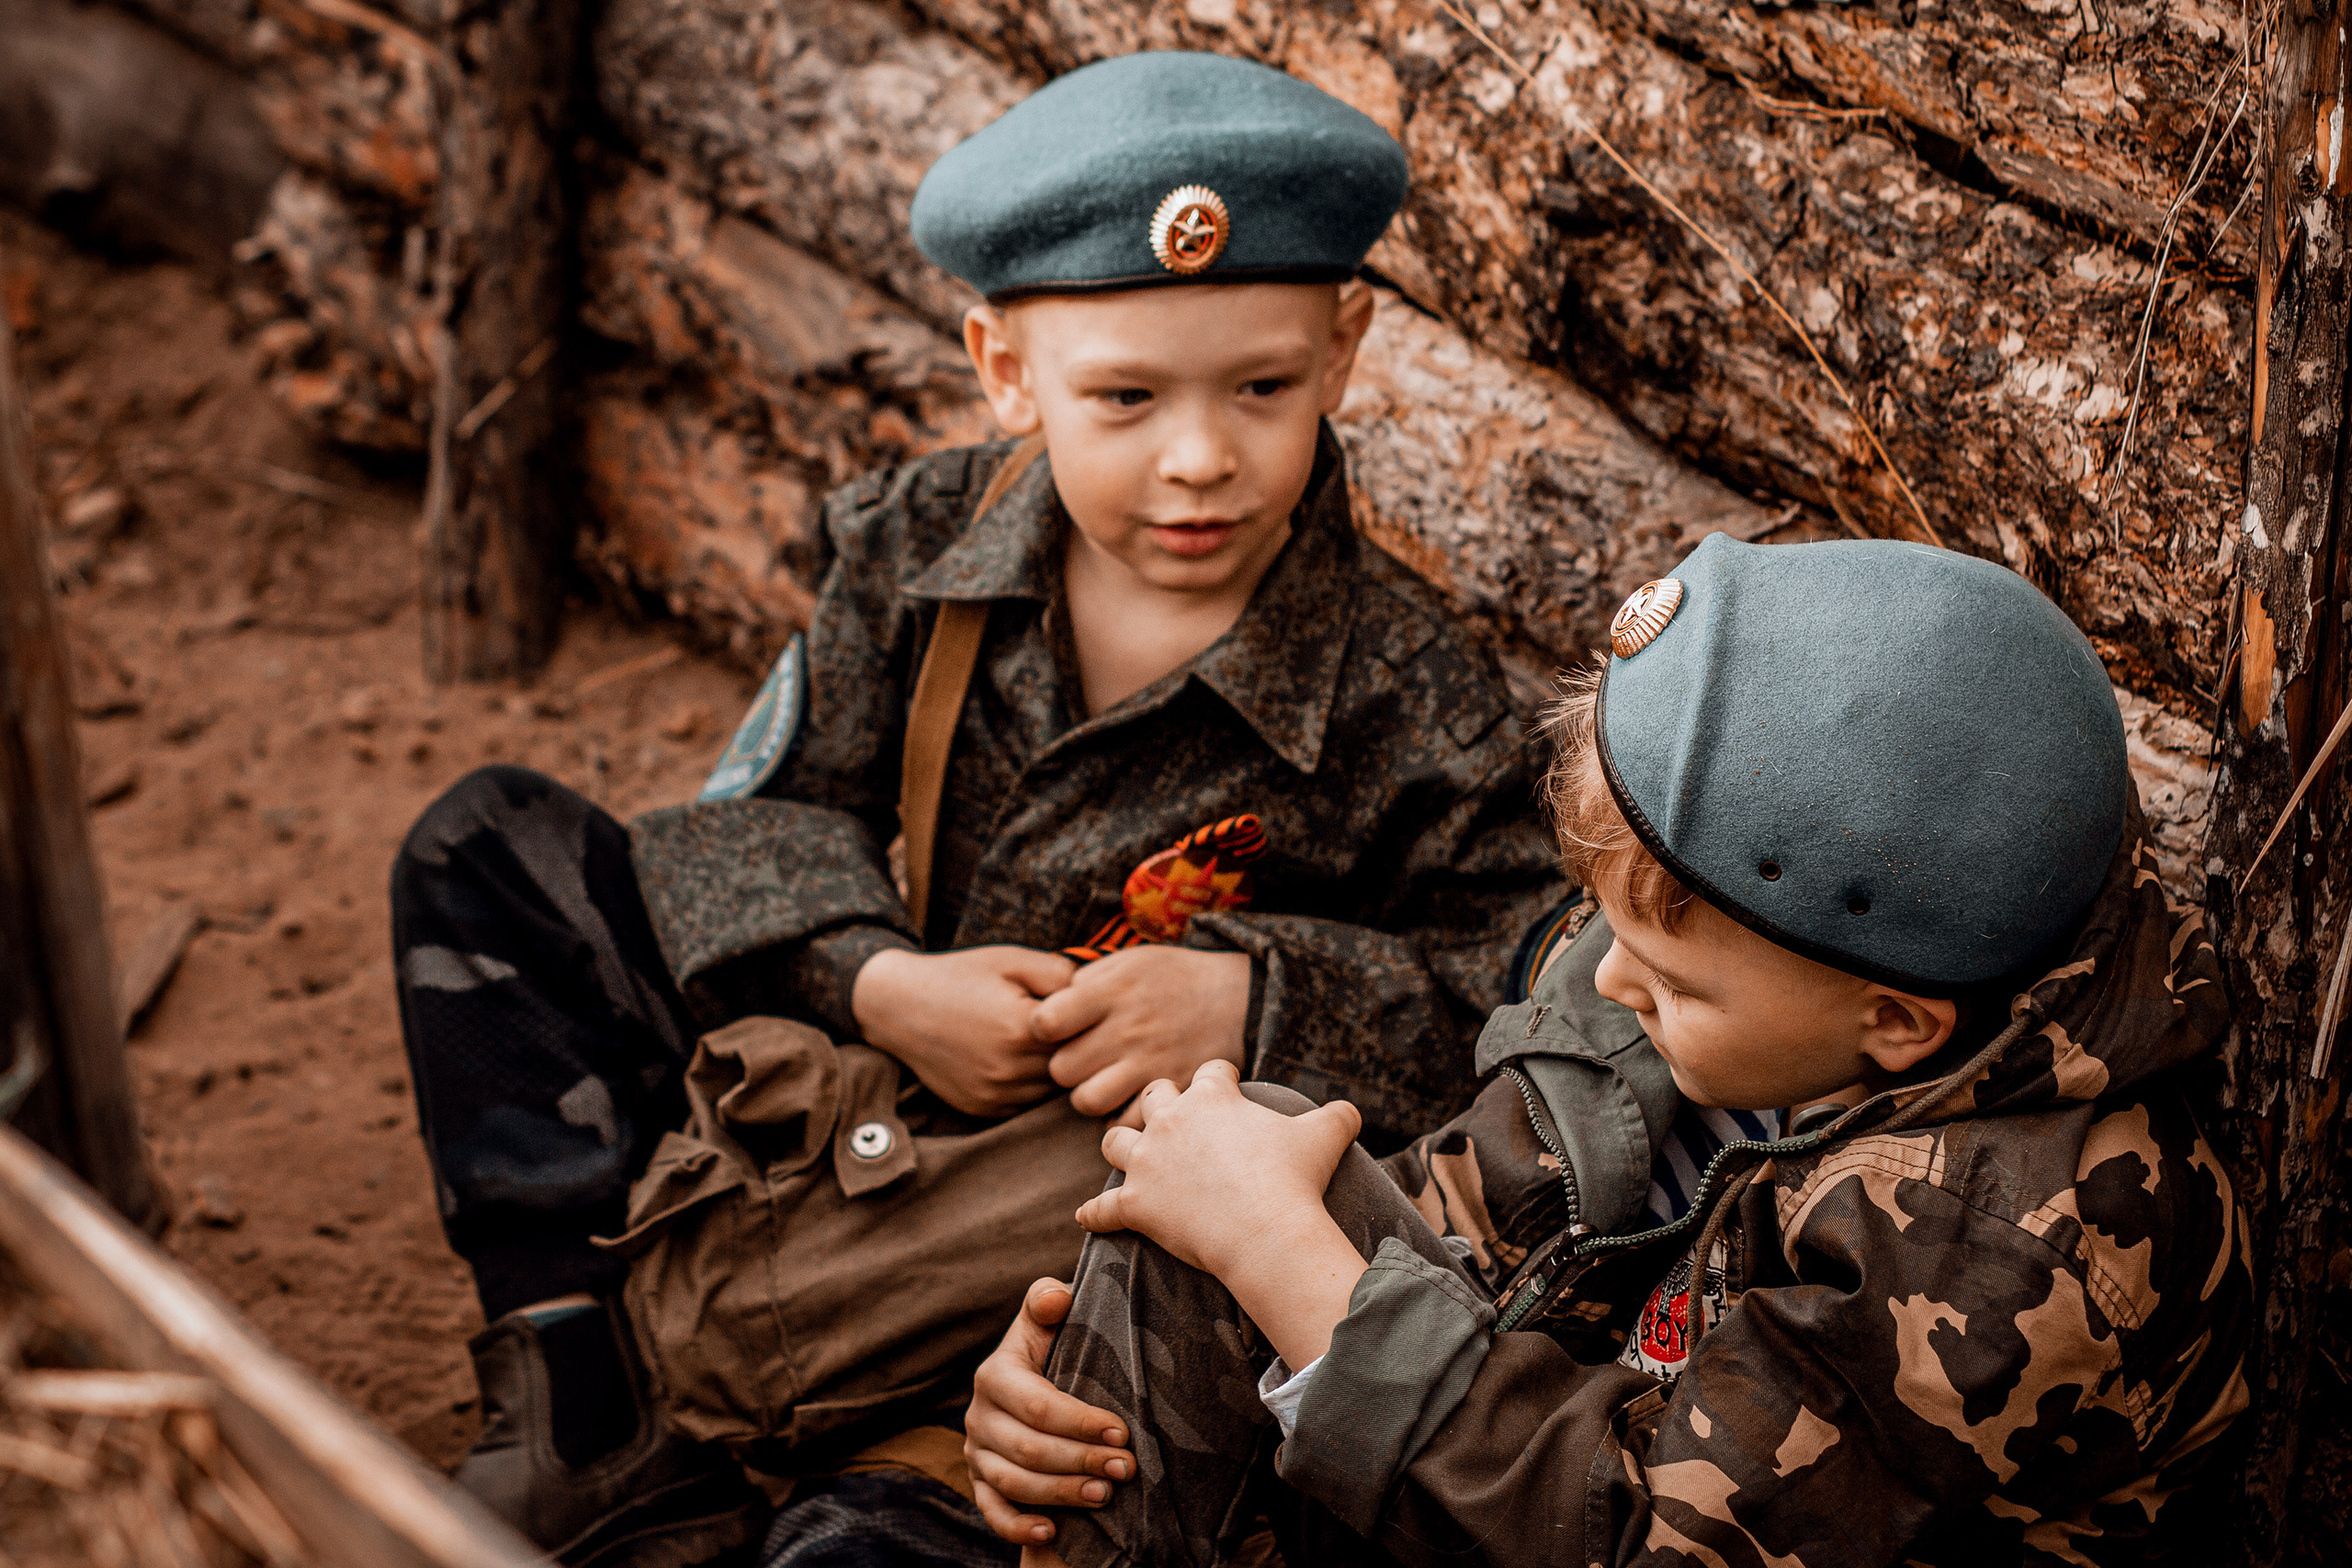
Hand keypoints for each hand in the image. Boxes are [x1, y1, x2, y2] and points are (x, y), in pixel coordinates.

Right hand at [852, 946, 1075, 1116]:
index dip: (1093, 1024)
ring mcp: (995, 1093)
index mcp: (1022, 1028)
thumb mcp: (1012, 960)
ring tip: (1049, 1045)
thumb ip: (1061, 973)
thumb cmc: (960, 976)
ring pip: (1052, 1092)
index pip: (1085, 1036)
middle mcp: (1010, 1068)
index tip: (1094, 1013)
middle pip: (1072, 1068)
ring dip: (1057, 1073)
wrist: (899, 1006)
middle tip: (1079, 1032)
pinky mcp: (984, 1109)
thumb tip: (1098, 991)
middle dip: (1079, 1051)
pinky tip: (1026, 1062)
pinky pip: (1027, 1104)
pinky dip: (1033, 1087)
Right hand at [966, 1278, 1133, 1545]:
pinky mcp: (981, 1484)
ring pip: (1014, 1483)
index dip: (1080, 1421)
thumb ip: (1048, 1299)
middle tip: (1125, 1468)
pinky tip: (1051, 1532)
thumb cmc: (1056, 1345)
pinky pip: (993, 1512)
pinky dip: (1018, 1527)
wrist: (1039, 1378)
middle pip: (1029, 1449)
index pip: (1037, 1405)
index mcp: (995, 1374)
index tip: (1121, 1430)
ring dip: (1061, 1494)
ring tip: (1104, 1495)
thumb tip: (1057, 1297)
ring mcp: (977, 1454)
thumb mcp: (1049, 1318)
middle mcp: (979, 1416)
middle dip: (1080, 1460)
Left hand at [1033, 946, 1248, 1119]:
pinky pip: (1124, 1121)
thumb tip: (1046, 1006)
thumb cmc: (1174, 978)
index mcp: (1113, 992)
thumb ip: (1085, 981)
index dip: (1044, 1027)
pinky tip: (1128, 1097)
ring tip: (1104, 1079)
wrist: (1238, 1000)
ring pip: (1086, 1101)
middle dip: (1067, 1065)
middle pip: (1061, 1069)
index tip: (1060, 1026)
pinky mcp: (1171, 1091)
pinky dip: (1121, 1115)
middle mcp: (1128, 1030)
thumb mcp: (1130, 961)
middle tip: (1085, 1057)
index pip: (1046, 1022)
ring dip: (1089, 1093)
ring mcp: (1150, 1064)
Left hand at [1077, 1063, 1368, 1367]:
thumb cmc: (1294, 1180)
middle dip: (1162, 1102)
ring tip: (1130, 1156)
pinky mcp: (1134, 1203)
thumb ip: (1339, 1116)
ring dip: (1121, 1145)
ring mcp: (1147, 1161)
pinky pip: (1102, 1209)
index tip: (1229, 1089)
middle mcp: (1171, 1120)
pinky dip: (1095, 1214)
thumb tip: (1352, 1111)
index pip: (1211, 1071)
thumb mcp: (1327, 1136)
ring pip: (1114, 1139)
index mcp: (1212, 1096)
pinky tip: (1088, 1218)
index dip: (1221, 1079)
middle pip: (1153, 1094)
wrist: (1265, 1231)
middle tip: (1176, 1121)